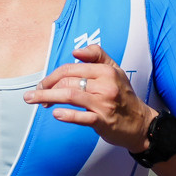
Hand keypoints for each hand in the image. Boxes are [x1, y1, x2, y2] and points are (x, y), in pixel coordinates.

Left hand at [25, 43, 155, 153]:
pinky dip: (67, 115)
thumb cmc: (123, 96)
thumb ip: (97, 56)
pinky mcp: (104, 121)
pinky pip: (82, 117)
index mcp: (106, 71)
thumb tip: (75, 52)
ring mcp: (104, 103)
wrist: (141, 123)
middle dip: (47, 87)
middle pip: (68, 81)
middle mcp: (105, 85)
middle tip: (35, 95)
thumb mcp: (115, 70)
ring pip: (70, 96)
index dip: (53, 75)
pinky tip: (56, 114)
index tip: (43, 83)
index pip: (71, 68)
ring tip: (35, 101)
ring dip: (48, 97)